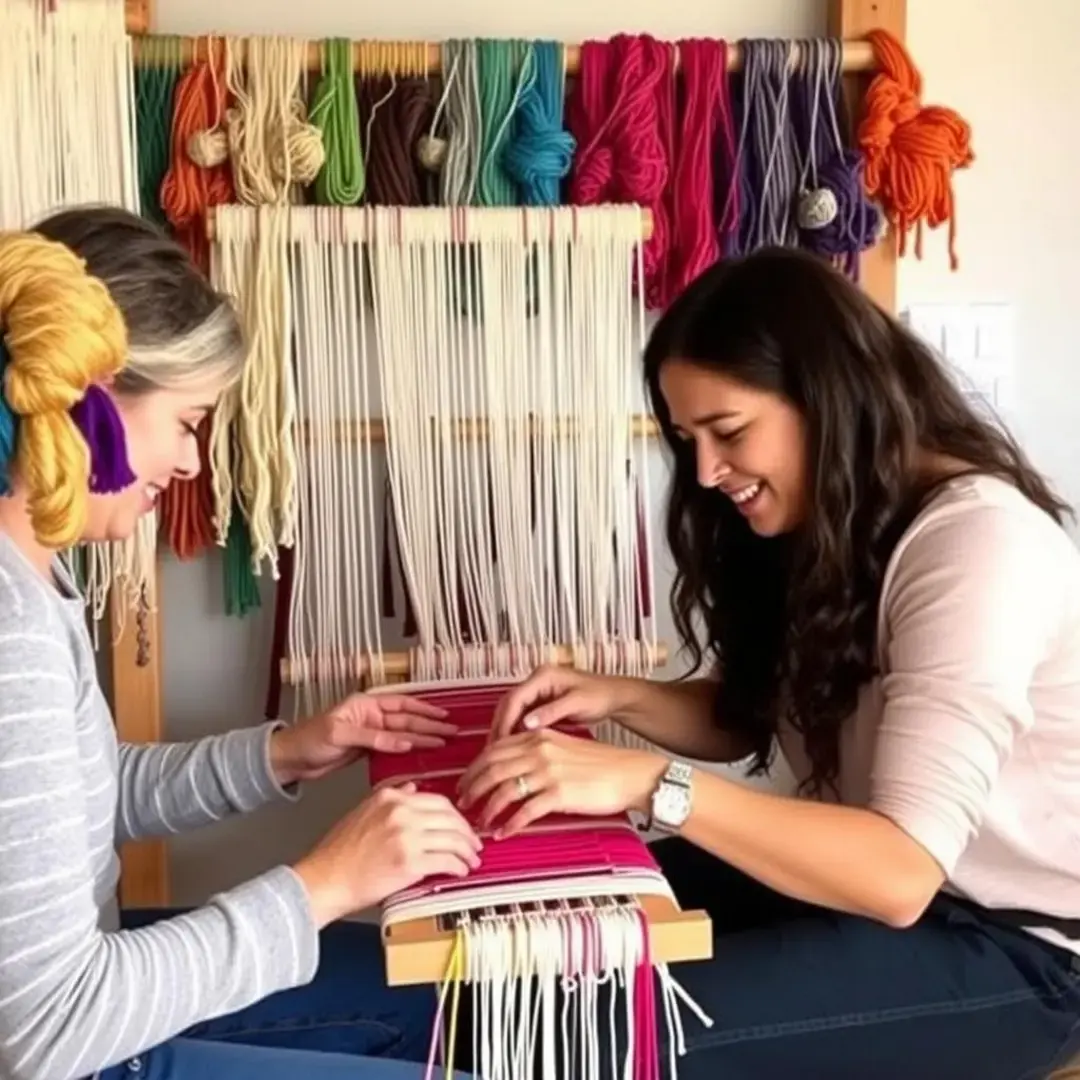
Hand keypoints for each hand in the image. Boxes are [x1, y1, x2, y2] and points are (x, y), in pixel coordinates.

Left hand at [270, 693, 455, 784]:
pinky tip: (421, 753)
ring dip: (422, 738)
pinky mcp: (367, 749)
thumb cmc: (309, 739)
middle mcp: (371, 716)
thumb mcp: (339, 735)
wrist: (291, 758)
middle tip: (452, 732)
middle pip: (406, 720)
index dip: (424, 710)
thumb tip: (403, 742)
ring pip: (403, 734)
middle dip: (430, 725)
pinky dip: (408, 749)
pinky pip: (394, 747)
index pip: (401, 705)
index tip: (443, 717)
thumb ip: (372, 737)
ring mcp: (370, 732)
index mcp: (365, 704)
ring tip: (443, 742)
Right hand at [293, 783, 482, 926]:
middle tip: (474, 842)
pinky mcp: (410, 862)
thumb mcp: (363, 811)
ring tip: (471, 859)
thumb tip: (412, 789)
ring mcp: (406, 836)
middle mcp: (400, 812)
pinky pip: (447, 860)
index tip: (461, 824)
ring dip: (467, 850)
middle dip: (467, 831)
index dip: (455, 814)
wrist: (324, 879)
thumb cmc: (338, 853)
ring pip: (452, 838)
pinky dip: (459, 866)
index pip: (436, 800)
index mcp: (390, 797)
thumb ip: (390, 798)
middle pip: (449, 816)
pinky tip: (461, 870)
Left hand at [457, 728, 666, 837]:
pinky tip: (503, 833)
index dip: (475, 768)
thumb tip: (510, 766)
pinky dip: (510, 824)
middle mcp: (539, 749)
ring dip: (487, 809)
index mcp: (538, 736)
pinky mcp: (559, 793)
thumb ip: (536, 750)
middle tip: (462, 804)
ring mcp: (549, 771)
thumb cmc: (600, 763)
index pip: (494, 749)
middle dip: (472, 788)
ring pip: (504, 790)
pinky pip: (525, 811)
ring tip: (480, 823)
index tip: (465, 782)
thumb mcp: (563, 746)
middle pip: (492, 768)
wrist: (630, 773)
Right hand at [489, 664, 627, 742]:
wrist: (614, 696)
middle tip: (493, 750)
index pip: (515, 698)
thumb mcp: (577, 703)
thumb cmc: (599, 696)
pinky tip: (514, 747)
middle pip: (509, 703)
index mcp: (543, 676)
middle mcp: (537, 681)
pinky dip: (516, 730)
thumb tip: (526, 723)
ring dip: (505, 729)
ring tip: (499, 752)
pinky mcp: (541, 702)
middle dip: (499, 726)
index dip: (505, 720)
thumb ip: (551, 712)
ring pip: (512, 710)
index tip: (499, 741)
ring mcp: (538, 691)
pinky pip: (522, 716)